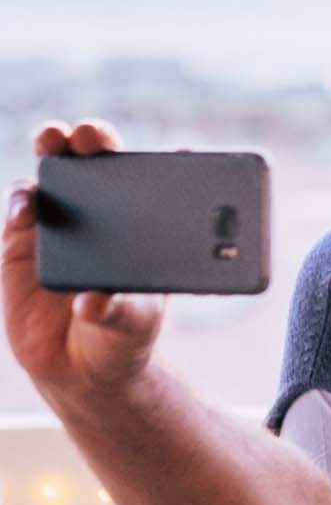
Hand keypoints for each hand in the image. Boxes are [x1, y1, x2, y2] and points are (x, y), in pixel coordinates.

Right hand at [3, 120, 164, 405]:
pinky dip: (21, 204)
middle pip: (86, 163)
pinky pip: (19, 213)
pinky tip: (26, 212)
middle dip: (81, 139)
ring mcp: (57, 227)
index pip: (134, 175)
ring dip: (49, 156)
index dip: (129, 154)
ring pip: (48, 179)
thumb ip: (117, 310)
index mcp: (136, 224)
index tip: (126, 146)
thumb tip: (92, 303)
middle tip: (79, 135)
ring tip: (51, 148)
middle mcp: (96, 215)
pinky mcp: (22, 246)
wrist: (84, 370)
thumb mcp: (132, 323)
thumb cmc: (123, 335)